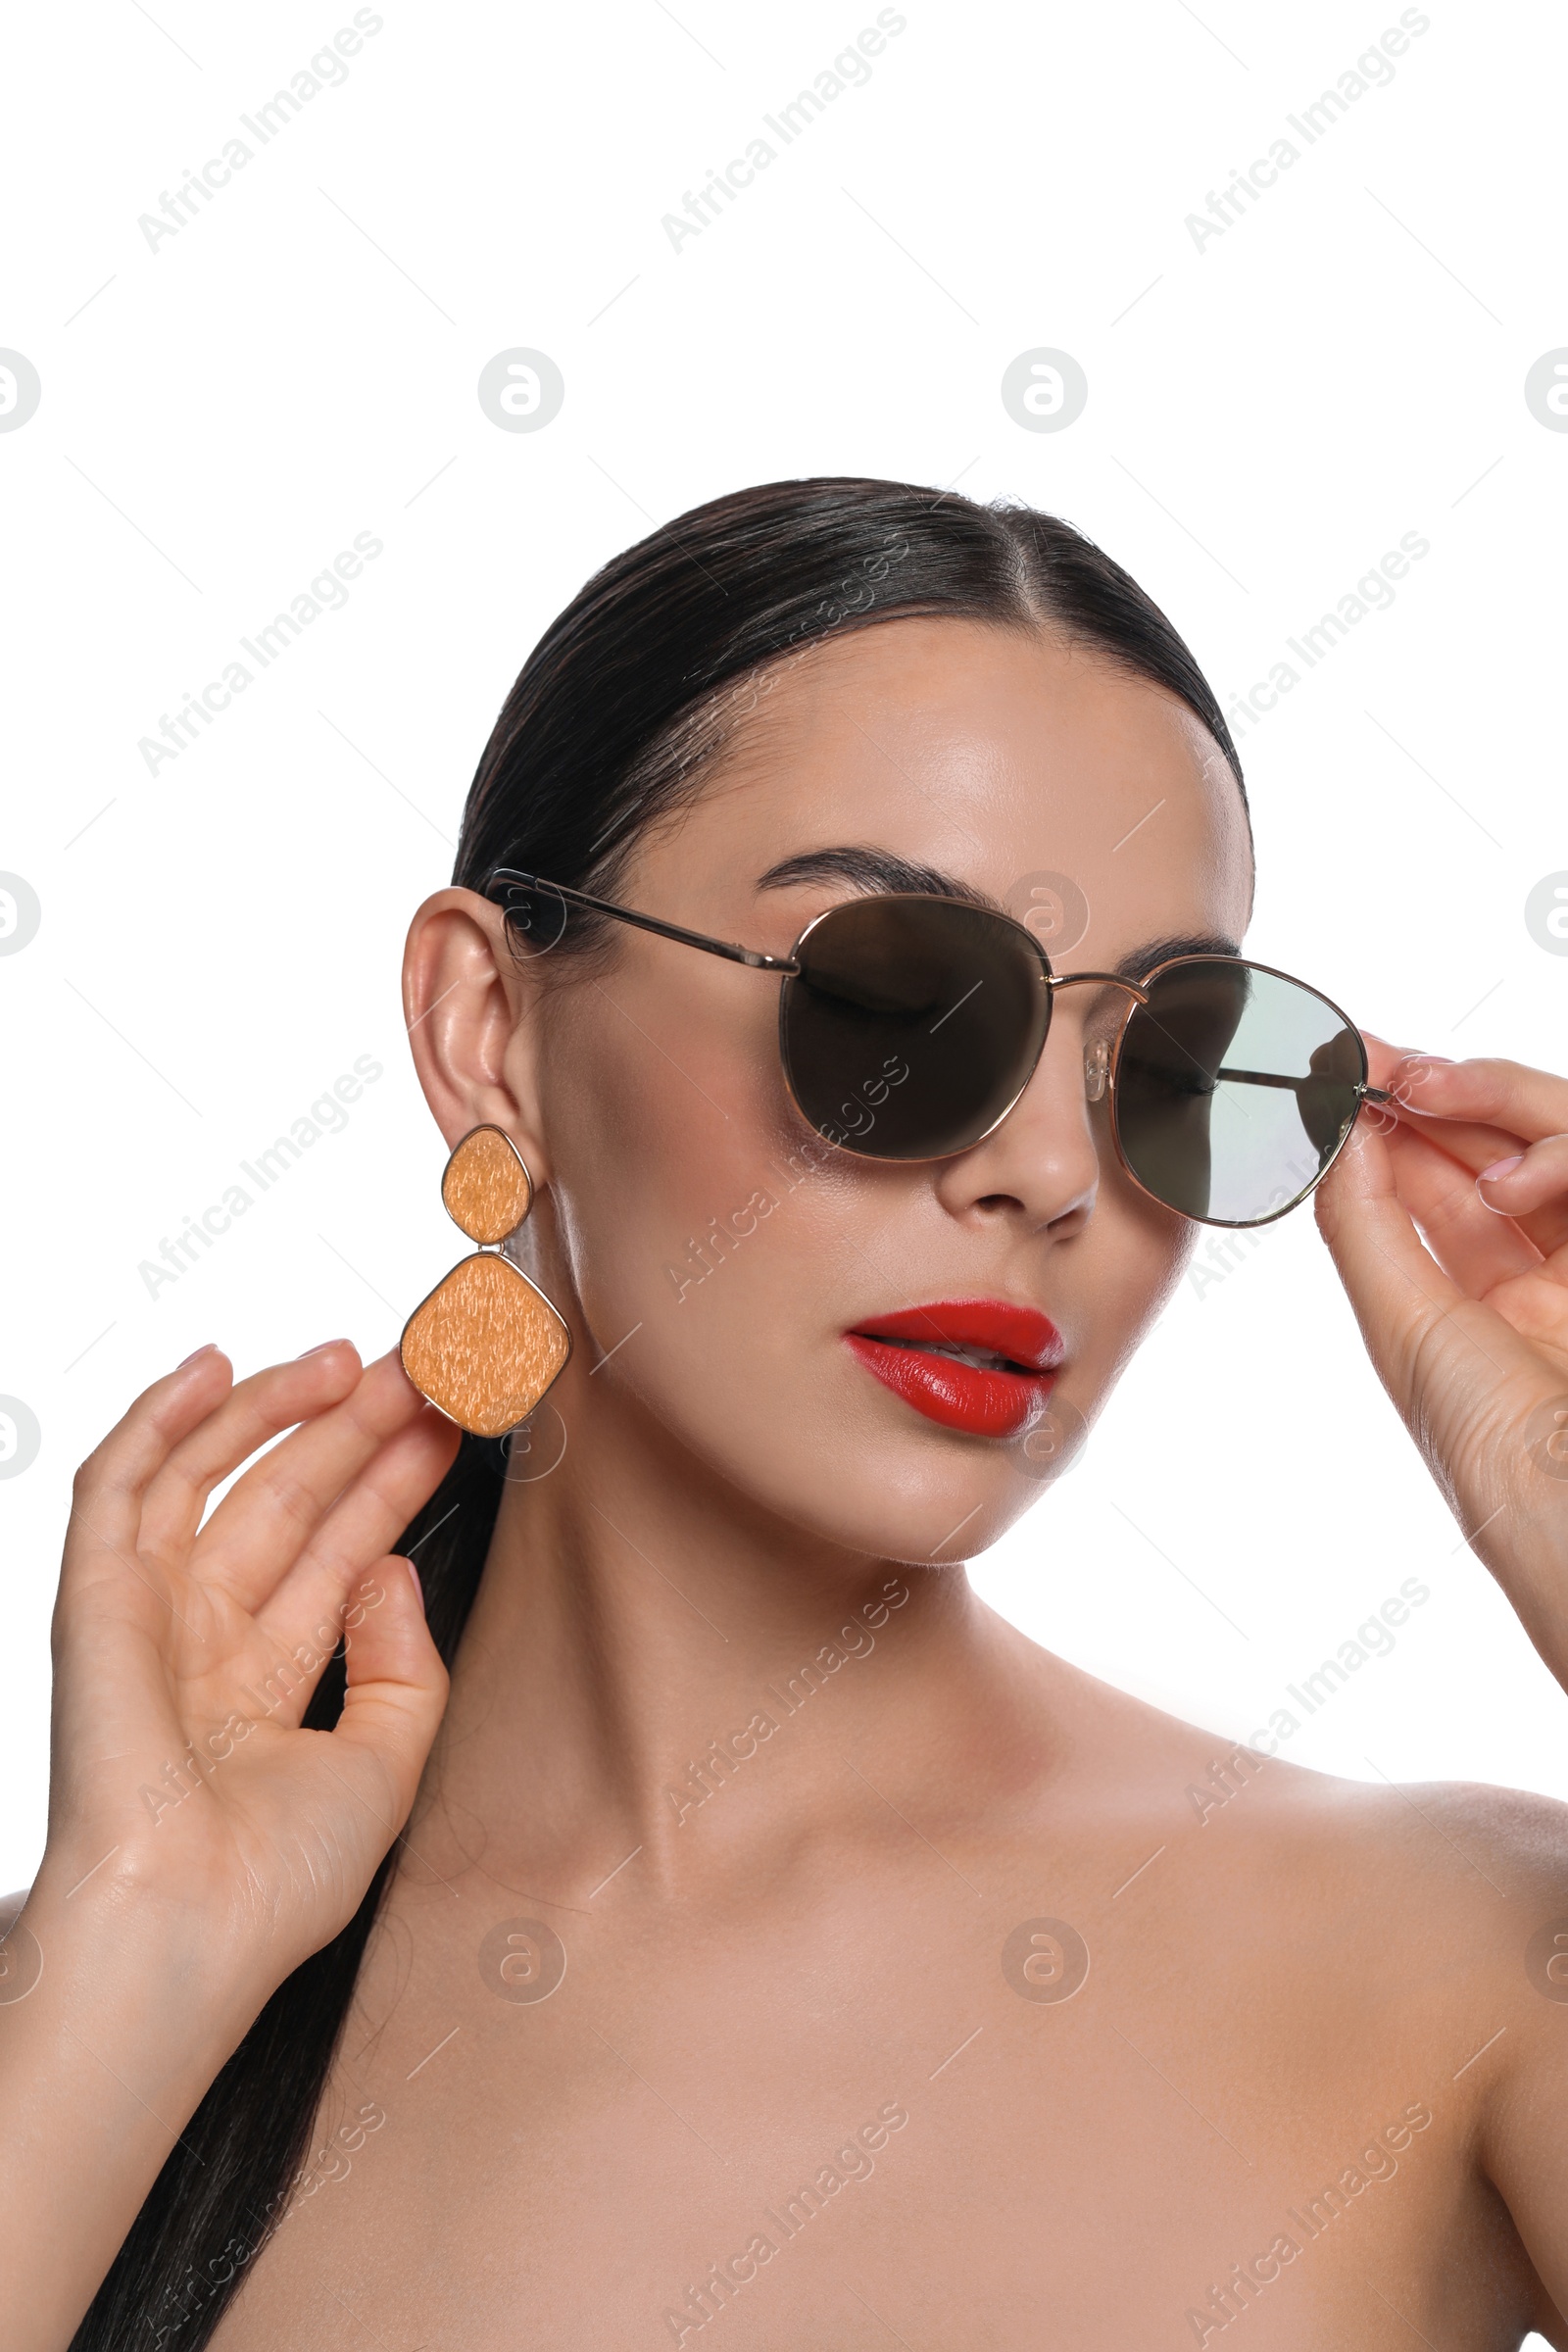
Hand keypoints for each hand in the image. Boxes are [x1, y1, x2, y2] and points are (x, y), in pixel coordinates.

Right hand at [42, 1342, 459, 2001]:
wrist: (184, 1929)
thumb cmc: (270, 1884)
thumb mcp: (386, 1766)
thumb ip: (405, 1665)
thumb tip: (393, 1571)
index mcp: (266, 1684)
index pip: (339, 1551)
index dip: (393, 1480)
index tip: (453, 1422)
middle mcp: (205, 1641)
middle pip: (288, 1500)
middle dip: (355, 1429)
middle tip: (422, 1369)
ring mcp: (149, 1615)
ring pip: (212, 1477)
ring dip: (279, 1409)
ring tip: (354, 1359)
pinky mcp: (95, 1600)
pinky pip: (117, 1488)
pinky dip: (160, 1420)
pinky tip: (217, 1368)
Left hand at [1315, 1043, 1567, 1681]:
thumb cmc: (1492, 1455)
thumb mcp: (1405, 1328)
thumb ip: (1367, 1224)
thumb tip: (1332, 1133)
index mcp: (1476, 1306)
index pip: (1434, 1182)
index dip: (1392, 1121)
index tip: (1345, 1067)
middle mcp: (1542, 1276)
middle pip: (1498, 1143)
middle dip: (1441, 1089)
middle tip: (1385, 1058)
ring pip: (1557, 1137)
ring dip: (1497, 1098)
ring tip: (1437, 1097)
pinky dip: (1558, 1148)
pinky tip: (1516, 1180)